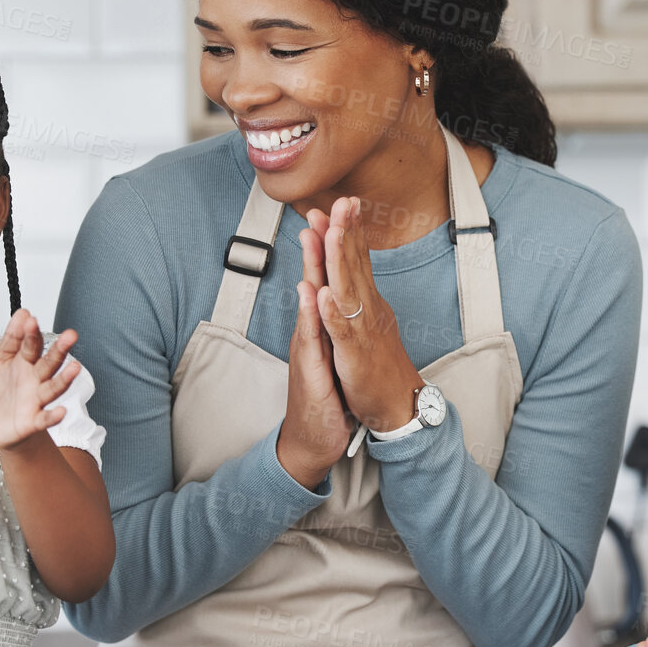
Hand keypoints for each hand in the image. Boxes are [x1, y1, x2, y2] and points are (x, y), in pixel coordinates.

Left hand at [0, 308, 80, 451]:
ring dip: (64, 379)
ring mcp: (37, 399)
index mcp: (27, 362)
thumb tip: (23, 313)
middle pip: (50, 363)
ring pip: (53, 388)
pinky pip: (45, 419)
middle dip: (59, 350)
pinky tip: (61, 411)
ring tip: (75, 368)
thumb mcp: (1, 360)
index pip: (32, 345)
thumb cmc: (3, 390)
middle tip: (70, 336)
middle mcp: (36, 379)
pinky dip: (54, 416)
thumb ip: (12, 338)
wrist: (0, 424)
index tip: (32, 321)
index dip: (31, 334)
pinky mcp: (34, 421)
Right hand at [277, 225, 355, 486]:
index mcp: (322, 325)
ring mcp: (309, 350)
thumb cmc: (327, 398)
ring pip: (311, 302)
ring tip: (316, 235)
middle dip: (321, 243)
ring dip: (314, 268)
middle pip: (316, 280)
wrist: (313, 440)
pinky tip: (313, 294)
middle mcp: (311, 332)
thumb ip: (333, 326)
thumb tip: (337, 300)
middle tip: (323, 206)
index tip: (338, 210)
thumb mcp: (334, 355)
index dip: (333, 244)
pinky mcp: (311, 370)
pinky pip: (312, 339)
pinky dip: (312, 316)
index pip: (328, 278)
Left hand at [304, 197, 423, 432]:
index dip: (351, 230)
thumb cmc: (381, 366)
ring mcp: (361, 330)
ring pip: (348, 289)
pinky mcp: (354, 354)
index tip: (345, 201)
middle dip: (346, 231)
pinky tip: (324, 294)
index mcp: (369, 301)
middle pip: (354, 264)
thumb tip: (352, 271)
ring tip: (332, 232)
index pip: (359, 259)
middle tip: (341, 201)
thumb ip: (360, 296)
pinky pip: (342, 330)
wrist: (398, 404)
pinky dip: (333, 312)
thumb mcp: (370, 323)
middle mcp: (368, 309)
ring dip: (339, 260)